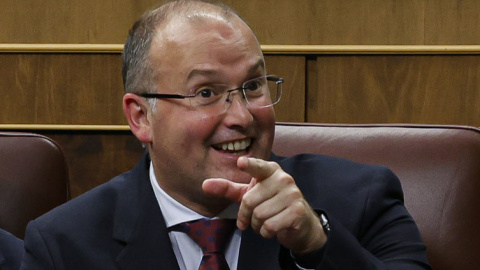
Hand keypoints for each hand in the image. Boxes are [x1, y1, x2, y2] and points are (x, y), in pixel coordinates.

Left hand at [202, 157, 326, 253]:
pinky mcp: (297, 211)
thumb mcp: (249, 194)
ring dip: (257, 225)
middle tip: (252, 219)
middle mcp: (283, 179)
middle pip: (250, 200)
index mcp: (270, 171)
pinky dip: (266, 232)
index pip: (258, 166)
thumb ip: (228, 189)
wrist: (301, 223)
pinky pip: (270, 226)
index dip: (249, 165)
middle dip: (246, 216)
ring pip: (259, 215)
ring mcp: (292, 194)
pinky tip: (273, 229)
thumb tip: (204, 184)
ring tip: (265, 223)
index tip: (241, 162)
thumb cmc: (271, 204)